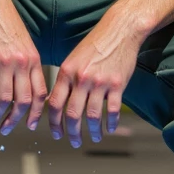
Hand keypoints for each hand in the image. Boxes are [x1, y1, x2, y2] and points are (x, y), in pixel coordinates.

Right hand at [0, 0, 46, 135]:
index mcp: (34, 61)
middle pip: (23, 101)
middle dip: (16, 120)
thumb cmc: (7, 24)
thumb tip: (29, 87)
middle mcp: (22, 63)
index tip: (29, 125)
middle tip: (6, 130)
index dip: (35, 113)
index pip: (40, 94)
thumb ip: (28, 64)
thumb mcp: (25, 44)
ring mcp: (5, 62)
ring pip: (5, 99)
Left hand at [48, 18, 141, 147]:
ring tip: (95, 137)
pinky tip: (111, 128)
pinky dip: (111, 122)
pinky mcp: (117, 84)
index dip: (54, 123)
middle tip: (74, 142)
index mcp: (67, 72)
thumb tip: (55, 102)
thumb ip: (65, 80)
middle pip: (72, 114)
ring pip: (93, 116)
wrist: (119, 30)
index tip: (57, 134)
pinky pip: (112, 110)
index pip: (55, 104)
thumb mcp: (73, 59)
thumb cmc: (94, 45)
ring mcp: (100, 82)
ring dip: (93, 131)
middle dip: (72, 133)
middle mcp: (81, 79)